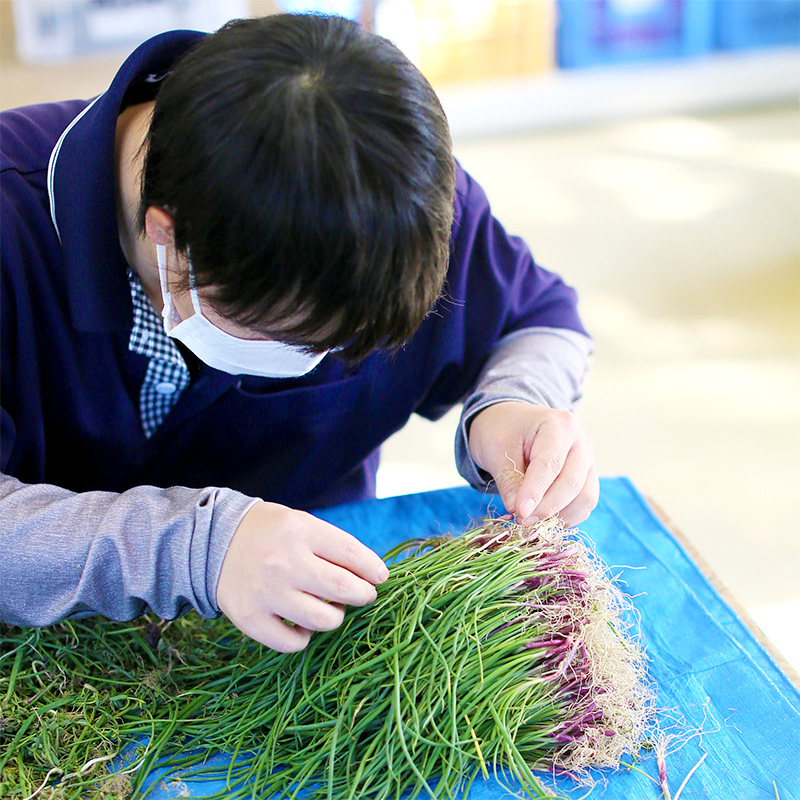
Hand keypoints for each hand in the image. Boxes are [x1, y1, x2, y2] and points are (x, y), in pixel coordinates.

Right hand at [216, 501, 388, 651]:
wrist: (213, 541)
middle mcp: (284, 561)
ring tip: (329, 607)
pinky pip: (293, 643)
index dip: (373, 568)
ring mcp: (266, 592)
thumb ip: (333, 546)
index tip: (380, 577)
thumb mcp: (301, 524)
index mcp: (300, 531)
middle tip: (364, 594)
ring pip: (324, 620)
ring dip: (335, 616)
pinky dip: (305, 636)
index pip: (352, 553)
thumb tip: (372, 576)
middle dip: (363, 594)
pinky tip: (301, 622)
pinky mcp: (249, 619)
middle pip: (344, 588)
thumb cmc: (270, 534)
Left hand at [468, 401, 597, 527]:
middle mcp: (580, 440)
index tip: (520, 513)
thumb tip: (519, 513)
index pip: (550, 464)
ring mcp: (587, 459)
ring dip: (559, 516)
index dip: (535, 492)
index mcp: (559, 425)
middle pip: (572, 483)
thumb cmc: (501, 429)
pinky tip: (543, 519)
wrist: (509, 421)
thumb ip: (509, 480)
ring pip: (584, 497)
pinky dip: (566, 516)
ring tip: (530, 522)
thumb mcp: (495, 449)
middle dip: (546, 508)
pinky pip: (583, 503)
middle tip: (521, 521)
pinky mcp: (586, 476)